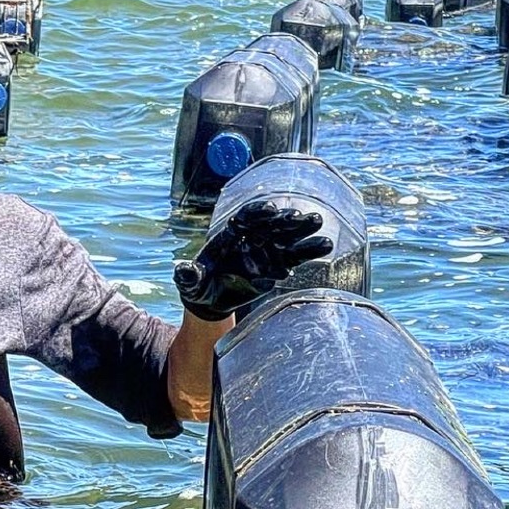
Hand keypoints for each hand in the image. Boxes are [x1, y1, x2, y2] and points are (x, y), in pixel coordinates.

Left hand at [174, 200, 332, 320]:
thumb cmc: (199, 286)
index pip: (246, 217)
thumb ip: (188, 276)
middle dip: (286, 219)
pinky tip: (325, 246)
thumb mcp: (190, 283)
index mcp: (230, 233)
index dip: (257, 212)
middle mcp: (252, 237)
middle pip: (271, 223)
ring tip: (319, 223)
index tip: (270, 210)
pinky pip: (295, 257)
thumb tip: (183, 270)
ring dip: (303, 230)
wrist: (211, 299)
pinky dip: (308, 252)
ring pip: (287, 236)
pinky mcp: (277, 265)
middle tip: (303, 216)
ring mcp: (266, 249)